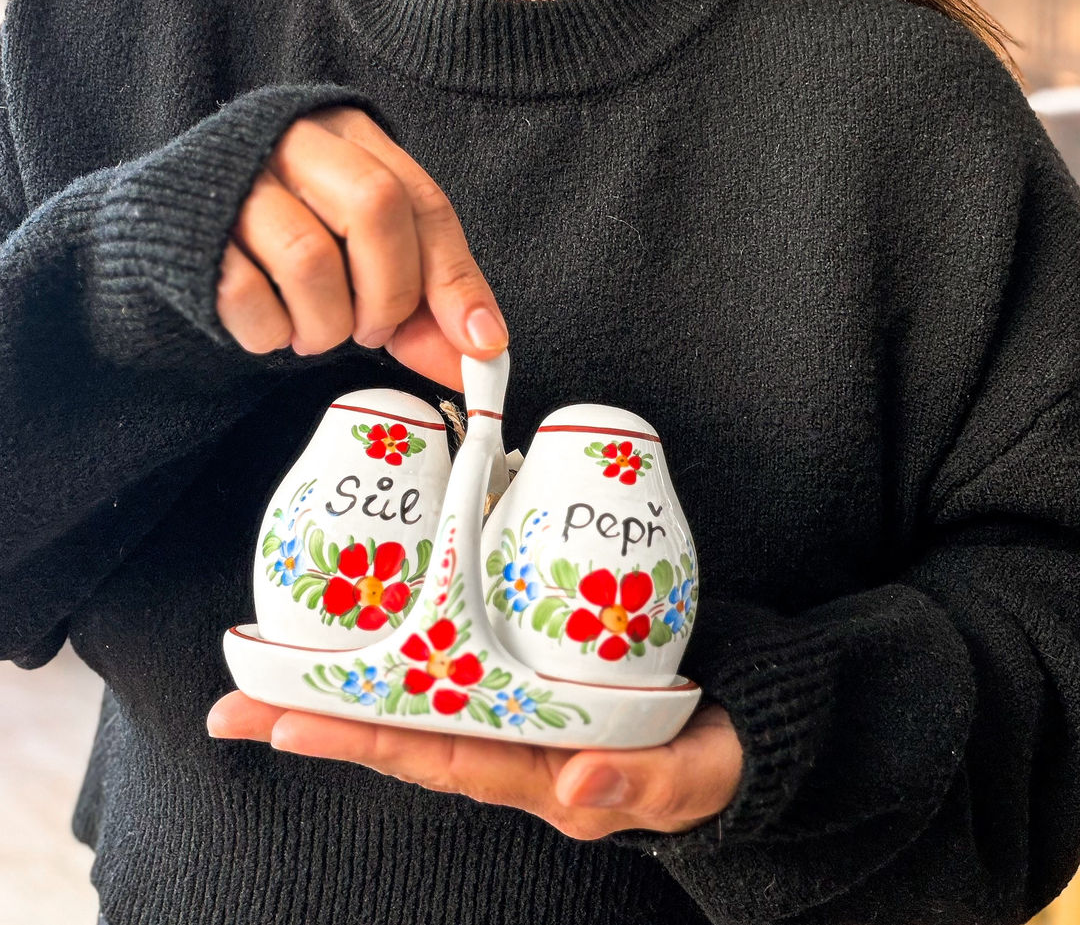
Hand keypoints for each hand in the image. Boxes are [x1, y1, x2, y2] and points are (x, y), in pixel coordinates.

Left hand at [206, 692, 742, 839]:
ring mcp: (514, 717)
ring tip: (263, 683)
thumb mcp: (695, 773)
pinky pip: (452, 675)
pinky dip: (397, 664)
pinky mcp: (525, 681)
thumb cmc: (711, 756)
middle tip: (234, 710)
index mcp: (543, 776)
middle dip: (321, 725)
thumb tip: (577, 787)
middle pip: (406, 736)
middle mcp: (514, 750)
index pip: (443, 757)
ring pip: (419, 706)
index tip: (293, 725)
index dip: (368, 740)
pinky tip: (354, 651)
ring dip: (342, 696)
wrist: (728, 728)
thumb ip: (651, 782)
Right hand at [216, 105, 506, 389]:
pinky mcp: (190, 229)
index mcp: (351, 136)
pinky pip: (244, 292)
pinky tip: (274, 328)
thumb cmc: (288, 235)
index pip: (421, 200)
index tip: (480, 343)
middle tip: (373, 332)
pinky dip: (271, 332)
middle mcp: (295, 141)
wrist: (171, 226)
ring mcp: (237, 180)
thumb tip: (480, 353)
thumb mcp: (363, 254)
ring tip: (317, 332)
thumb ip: (423, 302)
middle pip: (373, 206)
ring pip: (309, 257)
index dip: (456, 279)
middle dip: (388, 295)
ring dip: (327, 324)